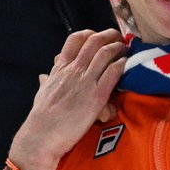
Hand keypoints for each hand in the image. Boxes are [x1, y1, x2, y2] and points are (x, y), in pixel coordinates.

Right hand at [9, 28, 126, 169]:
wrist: (42, 135)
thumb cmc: (41, 117)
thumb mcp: (41, 93)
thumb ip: (46, 82)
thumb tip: (43, 77)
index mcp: (60, 68)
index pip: (75, 39)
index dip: (90, 34)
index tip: (99, 37)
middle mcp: (73, 70)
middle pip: (94, 41)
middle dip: (110, 36)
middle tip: (119, 39)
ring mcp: (85, 82)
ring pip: (106, 52)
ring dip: (119, 47)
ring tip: (127, 49)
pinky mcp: (96, 96)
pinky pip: (113, 72)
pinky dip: (122, 65)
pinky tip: (127, 65)